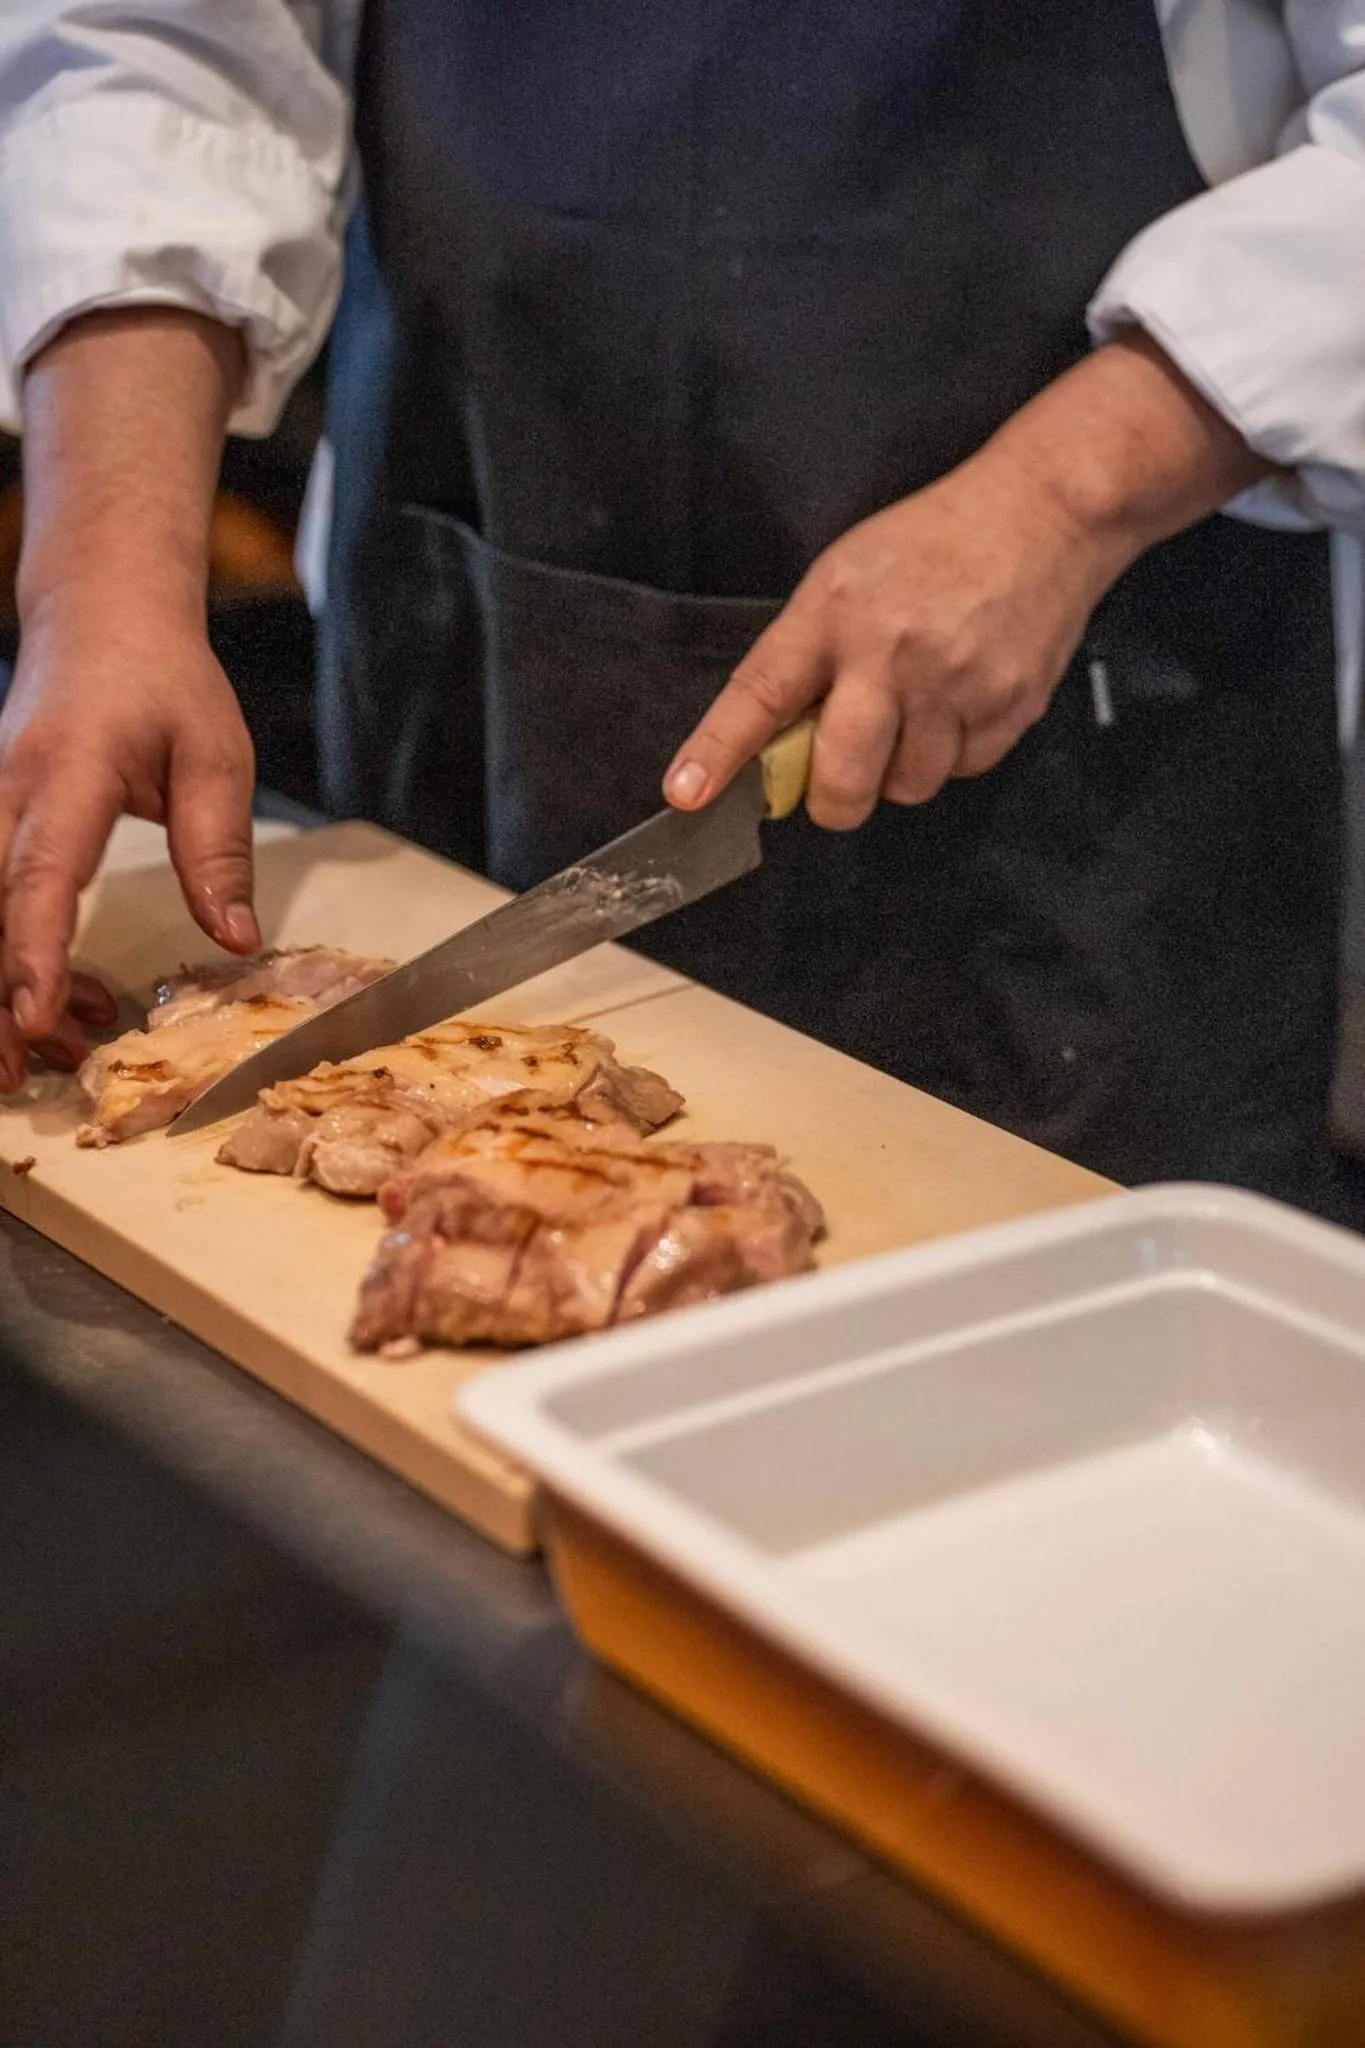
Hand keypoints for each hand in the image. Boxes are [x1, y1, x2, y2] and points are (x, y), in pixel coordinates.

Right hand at [0, 594, 257, 1088]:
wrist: (99, 619)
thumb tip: (237, 942)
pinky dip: (12, 956)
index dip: (34, 949)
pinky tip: (63, 1002)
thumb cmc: (163, 684)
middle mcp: (6, 791)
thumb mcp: (216, 755)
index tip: (33, 1015)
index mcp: (69, 770)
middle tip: (17, 1074)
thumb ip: (219, 848)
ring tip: (49, 1056)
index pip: (39, 870)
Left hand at [670, 458, 1118, 829]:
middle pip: (843, 777)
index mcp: (834, 611)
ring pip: (907, 786)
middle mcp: (891, 651)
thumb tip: (777, 745)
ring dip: (901, 771)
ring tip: (917, 713)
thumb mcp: (846, 576)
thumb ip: (810, 656)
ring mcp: (956, 682)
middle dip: (834, 799)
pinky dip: (954, 753)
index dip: (720, 751)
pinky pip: (963, 770)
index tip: (686, 794)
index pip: (762, 693)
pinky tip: (961, 701)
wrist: (1043, 513)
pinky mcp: (1009, 706)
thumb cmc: (933, 543)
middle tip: (838, 783)